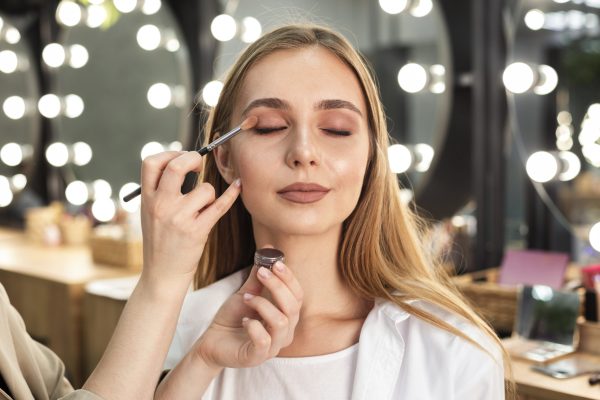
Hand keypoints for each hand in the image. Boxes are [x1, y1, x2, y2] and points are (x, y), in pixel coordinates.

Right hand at [140, 151, 240, 285]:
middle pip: (177, 167)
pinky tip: (238, 186)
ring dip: (210, 193)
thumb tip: (184, 163)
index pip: (151, 163)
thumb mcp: (150, 214)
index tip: (181, 158)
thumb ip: (161, 191)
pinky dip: (232, 194)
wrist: (162, 275)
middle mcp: (161, 206)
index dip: (169, 154)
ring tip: (204, 206)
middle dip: (193, 158)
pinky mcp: (197, 231)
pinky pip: (220, 206)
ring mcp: (179, 218)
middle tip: (199, 164)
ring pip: (205, 189)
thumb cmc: (160, 241)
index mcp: (147, 199)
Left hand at [194, 259, 302, 368]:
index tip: (275, 262)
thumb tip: (268, 250)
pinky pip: (264, 340)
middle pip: (293, 307)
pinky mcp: (258, 357)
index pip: (298, 295)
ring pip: (281, 322)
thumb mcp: (246, 293)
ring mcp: (273, 346)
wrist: (212, 340)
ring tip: (246, 298)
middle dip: (277, 286)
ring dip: (263, 304)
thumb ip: (259, 276)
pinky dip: (254, 326)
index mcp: (286, 316)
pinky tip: (244, 320)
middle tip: (261, 273)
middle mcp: (285, 332)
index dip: (289, 278)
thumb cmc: (233, 318)